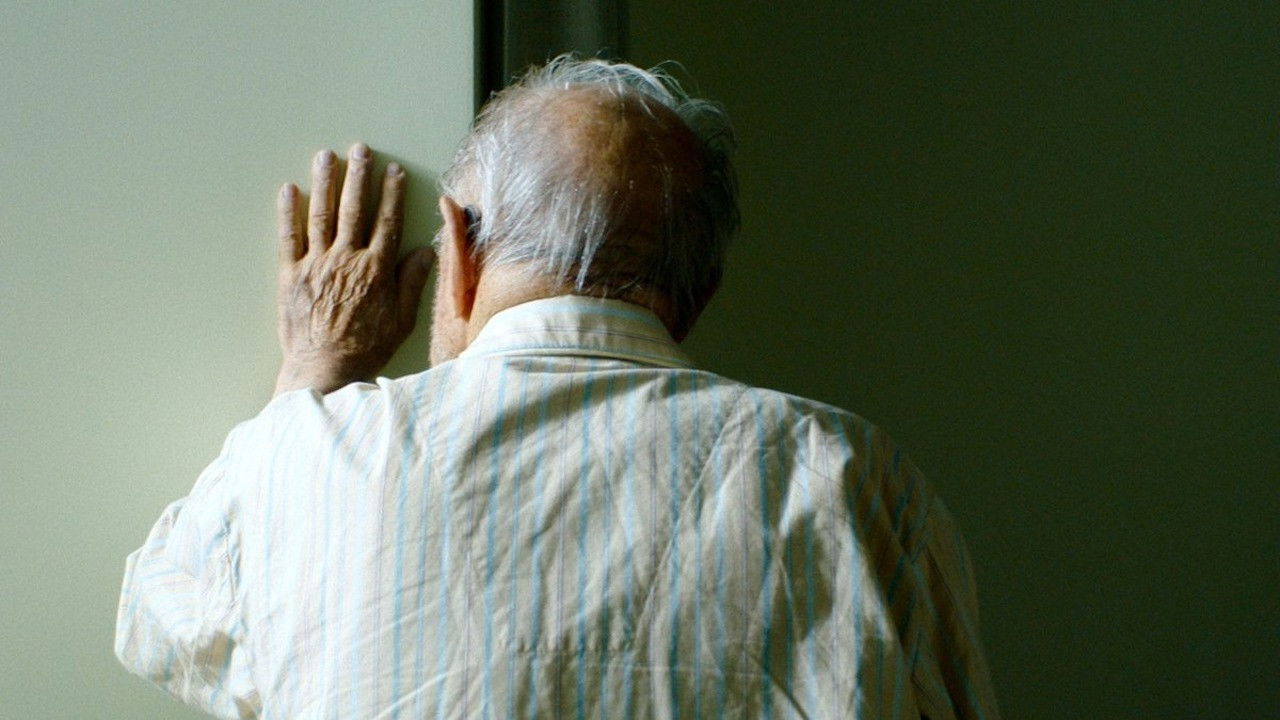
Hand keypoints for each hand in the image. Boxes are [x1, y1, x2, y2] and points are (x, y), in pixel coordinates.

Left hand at [273, 143, 433, 396]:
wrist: (325, 369)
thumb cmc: (367, 348)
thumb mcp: (401, 319)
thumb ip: (410, 283)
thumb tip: (425, 253)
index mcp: (375, 269)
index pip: (386, 222)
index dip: (392, 194)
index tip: (394, 171)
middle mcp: (346, 260)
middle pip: (353, 209)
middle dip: (358, 176)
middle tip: (360, 149)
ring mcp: (316, 265)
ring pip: (321, 214)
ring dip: (324, 182)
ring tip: (326, 156)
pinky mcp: (290, 275)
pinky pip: (288, 237)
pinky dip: (288, 211)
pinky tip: (288, 189)